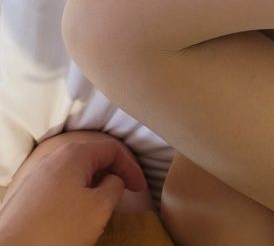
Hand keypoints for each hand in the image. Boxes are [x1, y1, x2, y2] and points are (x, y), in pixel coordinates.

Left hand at [0, 137, 147, 245]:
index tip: (139, 189)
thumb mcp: (100, 208)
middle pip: (93, 158)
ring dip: (92, 186)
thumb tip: (113, 180)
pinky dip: (74, 195)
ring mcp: (38, 174)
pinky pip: (59, 186)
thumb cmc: (58, 229)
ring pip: (75, 173)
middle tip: (122, 196)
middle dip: (111, 175)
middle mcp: (54, 157)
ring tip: (99, 208)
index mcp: (75, 154)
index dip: (131, 168)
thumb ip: (115, 186)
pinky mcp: (27, 193)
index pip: (112, 149)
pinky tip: (74, 215)